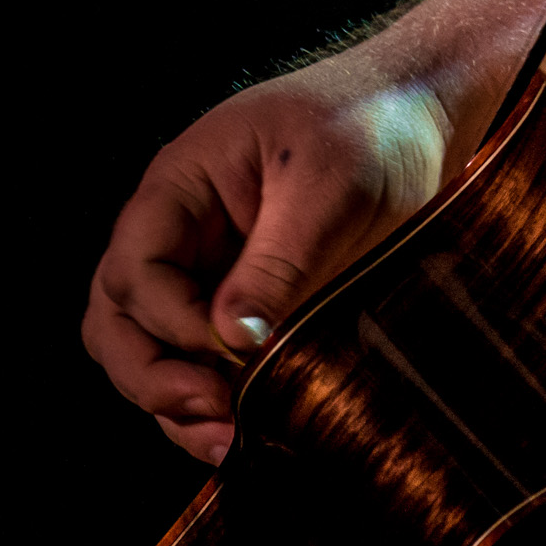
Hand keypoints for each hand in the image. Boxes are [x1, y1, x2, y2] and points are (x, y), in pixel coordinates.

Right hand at [82, 58, 455, 464]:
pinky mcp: (244, 299)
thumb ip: (279, 260)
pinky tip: (243, 428)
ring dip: (174, 401)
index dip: (172, 322)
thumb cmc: (376, 122)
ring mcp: (207, 267)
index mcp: (182, 184)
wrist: (428, 107)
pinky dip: (208, 398)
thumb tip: (229, 339)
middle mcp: (179, 230)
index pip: (136, 270)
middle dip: (152, 374)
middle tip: (213, 409)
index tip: (231, 348)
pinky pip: (199, 359)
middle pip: (118, 319)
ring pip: (148, 350)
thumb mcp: (332, 183)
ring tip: (228, 438)